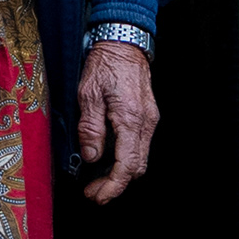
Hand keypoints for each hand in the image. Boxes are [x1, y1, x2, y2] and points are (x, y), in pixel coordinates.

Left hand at [75, 42, 156, 201]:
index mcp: (131, 119)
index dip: (112, 186)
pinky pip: (139, 145)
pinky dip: (125, 158)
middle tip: (93, 191)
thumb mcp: (88, 94)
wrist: (124, 42)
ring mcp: (150, 120)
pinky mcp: (147, 116)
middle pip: (137, 167)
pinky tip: (107, 158)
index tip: (96, 195)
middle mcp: (146, 123)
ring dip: (120, 173)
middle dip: (116, 184)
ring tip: (97, 179)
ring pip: (140, 158)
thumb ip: (90, 128)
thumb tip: (91, 157)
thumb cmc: (105, 63)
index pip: (127, 165)